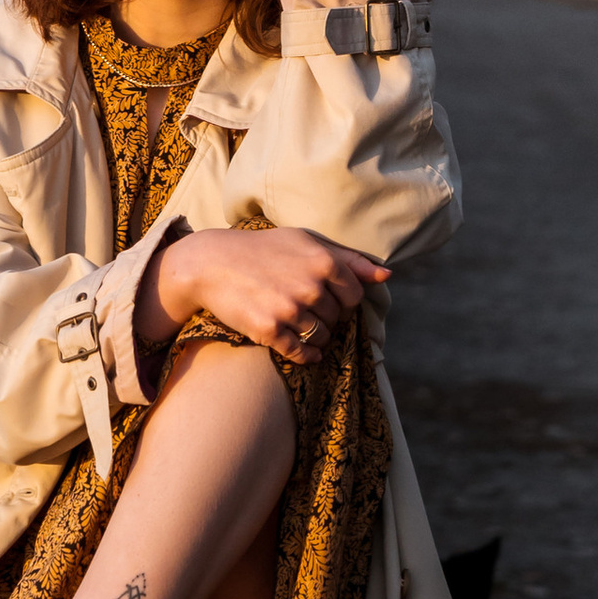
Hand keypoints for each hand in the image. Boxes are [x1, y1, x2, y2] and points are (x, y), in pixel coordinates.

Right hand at [145, 224, 386, 366]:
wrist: (211, 263)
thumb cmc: (263, 250)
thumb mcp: (306, 242)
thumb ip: (349, 259)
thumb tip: (387, 276)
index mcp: (323, 261)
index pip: (355, 297)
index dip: (343, 301)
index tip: (326, 298)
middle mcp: (310, 286)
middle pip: (338, 318)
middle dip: (328, 318)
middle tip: (305, 309)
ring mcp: (289, 310)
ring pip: (322, 337)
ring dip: (317, 338)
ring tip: (300, 326)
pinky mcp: (269, 330)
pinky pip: (301, 353)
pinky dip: (306, 356)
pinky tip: (302, 351)